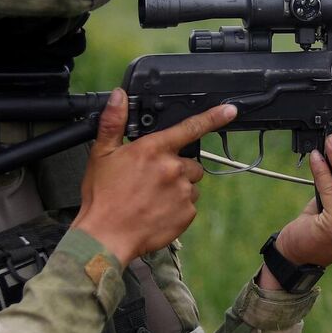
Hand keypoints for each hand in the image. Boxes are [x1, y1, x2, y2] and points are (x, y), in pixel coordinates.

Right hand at [71, 90, 236, 265]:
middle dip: (177, 168)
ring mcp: (182, 192)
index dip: (214, 117)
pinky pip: (189, 206)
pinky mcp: (186, 214)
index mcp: (154, 149)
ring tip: (152, 197)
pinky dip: (177, 208)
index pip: (190, 127)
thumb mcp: (101, 154)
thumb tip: (119, 95)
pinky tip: (157, 211)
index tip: (230, 110)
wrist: (105, 236)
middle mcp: (173, 169)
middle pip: (190, 162)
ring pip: (190, 185)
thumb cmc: (103, 197)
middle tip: (152, 180)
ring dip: (178, 188)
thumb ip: (114, 121)